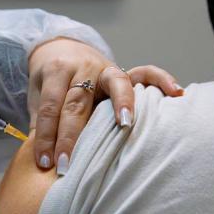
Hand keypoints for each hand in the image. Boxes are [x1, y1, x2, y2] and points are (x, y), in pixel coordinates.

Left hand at [28, 38, 182, 171]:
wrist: (61, 48)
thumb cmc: (49, 80)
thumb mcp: (38, 94)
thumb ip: (42, 120)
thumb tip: (44, 158)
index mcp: (57, 71)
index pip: (52, 107)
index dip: (46, 135)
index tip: (44, 161)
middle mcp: (84, 67)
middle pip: (78, 103)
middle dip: (71, 136)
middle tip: (66, 165)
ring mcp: (106, 68)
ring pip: (115, 85)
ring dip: (121, 105)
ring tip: (125, 125)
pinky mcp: (125, 71)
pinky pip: (146, 72)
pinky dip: (161, 79)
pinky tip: (176, 93)